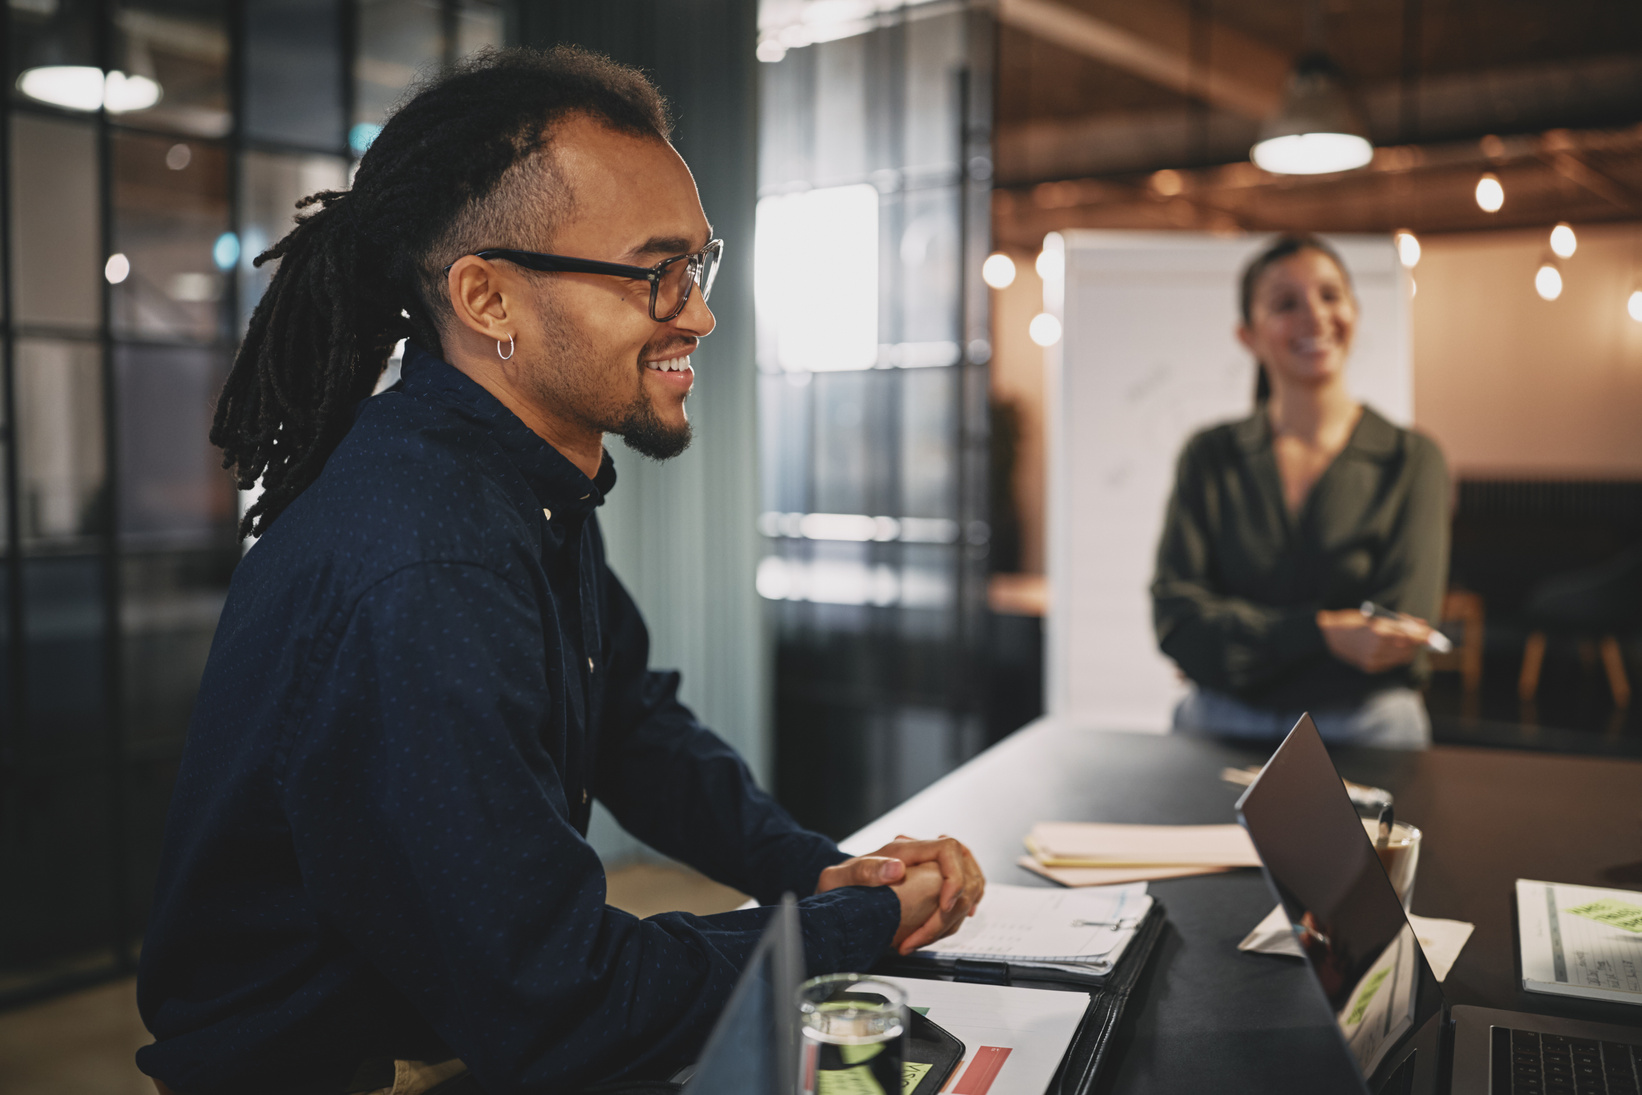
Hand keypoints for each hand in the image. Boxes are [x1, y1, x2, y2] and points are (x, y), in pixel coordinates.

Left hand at [820, 834, 984, 954]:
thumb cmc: (837, 884)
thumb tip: (896, 868)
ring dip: (953, 916)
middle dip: (956, 905)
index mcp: (904, 849)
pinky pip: (959, 897)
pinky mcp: (931, 886)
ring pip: (967, 885)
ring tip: (925, 938)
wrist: (835, 891)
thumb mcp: (841, 878)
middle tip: (930, 932)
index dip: (955, 877)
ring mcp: (929, 870)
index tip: (944, 905)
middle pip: (965, 868)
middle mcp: (920, 856)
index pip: (949, 849)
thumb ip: (865, 870)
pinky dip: (956, 915)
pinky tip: (943, 928)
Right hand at [1317, 608, 1429, 673]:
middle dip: (1416, 642)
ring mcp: (1373, 658)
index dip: (1423, 635)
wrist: (1328, 637)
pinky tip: (1391, 649)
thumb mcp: (1376, 616)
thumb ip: (1399, 621)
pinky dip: (1396, 656)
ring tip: (1404, 641)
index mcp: (1378, 630)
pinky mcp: (1370, 667)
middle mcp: (1377, 646)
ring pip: (1402, 657)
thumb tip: (1422, 625)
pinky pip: (1391, 663)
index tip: (1432, 634)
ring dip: (1408, 650)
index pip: (1410, 636)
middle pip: (1408, 648)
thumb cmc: (1353, 622)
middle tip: (1420, 636)